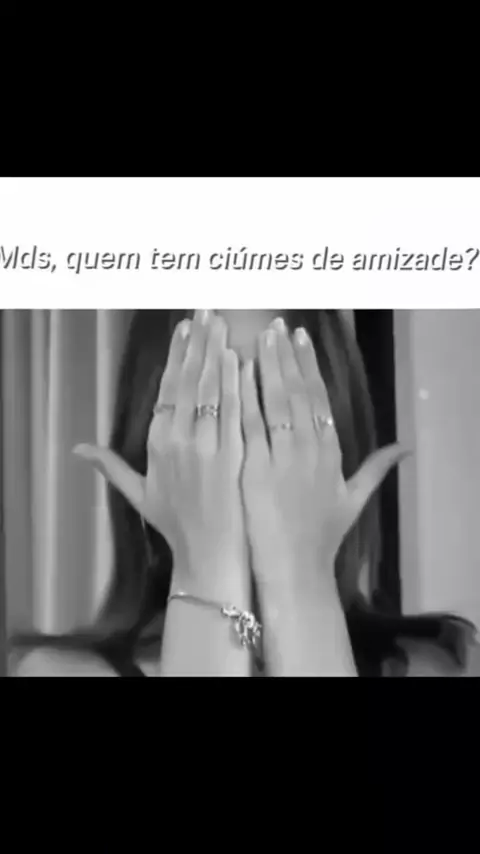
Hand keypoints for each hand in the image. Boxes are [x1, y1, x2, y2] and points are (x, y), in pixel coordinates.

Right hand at [74, 310, 248, 600]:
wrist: (210, 554)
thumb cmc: (177, 524)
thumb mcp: (139, 495)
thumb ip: (111, 467)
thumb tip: (78, 450)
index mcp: (158, 444)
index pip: (168, 390)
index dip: (177, 357)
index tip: (184, 329)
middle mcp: (181, 440)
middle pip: (190, 382)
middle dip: (198, 344)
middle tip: (206, 312)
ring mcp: (209, 447)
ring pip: (213, 391)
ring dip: (218, 355)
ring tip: (223, 324)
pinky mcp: (235, 456)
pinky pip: (236, 413)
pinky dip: (239, 385)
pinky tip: (241, 360)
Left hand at [240, 318, 406, 600]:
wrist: (294, 571)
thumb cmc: (320, 537)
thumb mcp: (353, 499)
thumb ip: (376, 469)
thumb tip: (406, 448)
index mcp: (330, 452)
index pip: (319, 398)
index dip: (308, 366)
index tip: (299, 339)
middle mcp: (309, 450)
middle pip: (298, 392)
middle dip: (286, 356)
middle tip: (276, 325)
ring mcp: (282, 458)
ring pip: (275, 401)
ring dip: (267, 366)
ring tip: (257, 336)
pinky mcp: (256, 469)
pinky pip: (249, 425)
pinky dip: (243, 395)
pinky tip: (236, 371)